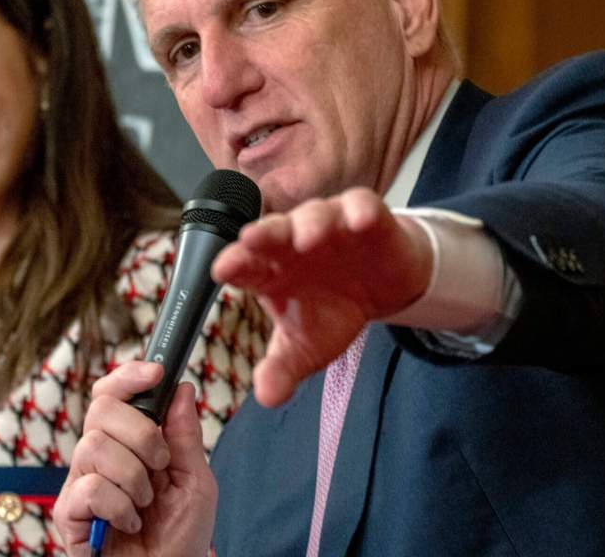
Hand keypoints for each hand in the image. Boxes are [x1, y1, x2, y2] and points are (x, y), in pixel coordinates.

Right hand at [55, 361, 216, 556]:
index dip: (129, 376)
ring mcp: (81, 484)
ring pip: (94, 446)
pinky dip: (120, 506)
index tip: (157, 372)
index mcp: (126, 442)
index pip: (112, 394)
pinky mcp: (69, 514)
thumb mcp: (195, 481)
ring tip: (144, 503)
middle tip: (159, 464)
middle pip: (101, 408)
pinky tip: (129, 523)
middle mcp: (98, 457)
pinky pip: (90, 488)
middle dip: (141, 434)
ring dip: (133, 477)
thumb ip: (185, 437)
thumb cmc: (179, 536)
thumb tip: (183, 389)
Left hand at [212, 187, 432, 406]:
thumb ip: (284, 368)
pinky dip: (359, 212)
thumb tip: (266, 397)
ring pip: (315, 215)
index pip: (246, 264)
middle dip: (263, 234)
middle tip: (251, 239)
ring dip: (310, 223)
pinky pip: (361, 207)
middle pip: (273, 231)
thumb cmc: (334, 309)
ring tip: (307, 239)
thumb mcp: (308, 347)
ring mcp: (330, 224)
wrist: (383, 286)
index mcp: (271, 269)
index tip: (221, 270)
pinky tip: (357, 221)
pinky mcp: (367, 217)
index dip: (233, 264)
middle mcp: (294, 241)